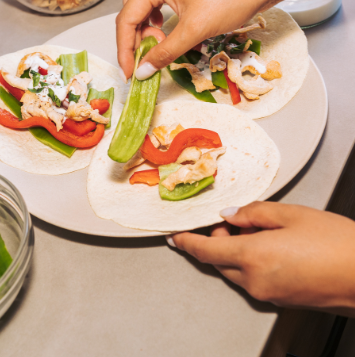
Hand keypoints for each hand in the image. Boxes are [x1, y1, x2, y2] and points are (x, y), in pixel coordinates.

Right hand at [116, 0, 270, 79]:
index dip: (125, 49)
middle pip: (132, 14)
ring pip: (144, 10)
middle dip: (135, 42)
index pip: (126, 19)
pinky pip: (157, 5)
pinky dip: (157, 23)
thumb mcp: (194, 31)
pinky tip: (165, 33)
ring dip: (146, 33)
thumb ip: (164, 53)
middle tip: (143, 64)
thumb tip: (142, 71)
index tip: (129, 72)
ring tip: (158, 47)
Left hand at [168, 202, 354, 315]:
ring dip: (236, 252)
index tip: (174, 237)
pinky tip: (272, 247)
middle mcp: (256, 281)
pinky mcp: (281, 300)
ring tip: (261, 231)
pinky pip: (253, 280)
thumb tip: (230, 215)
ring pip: (236, 271)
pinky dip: (251, 263)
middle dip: (218, 240)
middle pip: (219, 260)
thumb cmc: (338, 244)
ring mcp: (268, 294)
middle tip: (235, 220)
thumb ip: (253, 213)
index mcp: (253, 256)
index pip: (206, 251)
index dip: (186, 242)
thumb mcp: (292, 214)